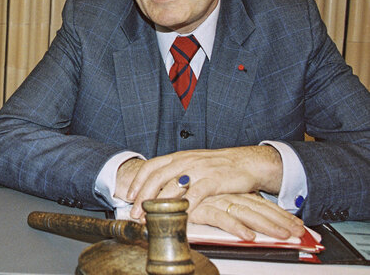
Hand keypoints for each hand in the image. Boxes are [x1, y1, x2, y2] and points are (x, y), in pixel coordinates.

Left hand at [121, 146, 282, 219]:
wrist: (246, 162)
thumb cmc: (218, 166)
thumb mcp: (193, 163)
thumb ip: (176, 171)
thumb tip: (157, 185)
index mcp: (179, 156)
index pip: (151, 166)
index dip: (138, 181)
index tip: (129, 195)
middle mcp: (185, 161)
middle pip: (157, 178)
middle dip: (143, 197)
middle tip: (135, 212)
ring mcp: (198, 170)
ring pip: (172, 187)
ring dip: (159, 205)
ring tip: (150, 218)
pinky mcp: (213, 181)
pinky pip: (195, 195)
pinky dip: (185, 207)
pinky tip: (178, 217)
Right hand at [190, 193, 304, 240]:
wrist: (163, 185)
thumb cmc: (187, 194)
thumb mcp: (213, 200)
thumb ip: (229, 208)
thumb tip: (249, 221)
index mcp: (230, 193)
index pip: (260, 204)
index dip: (280, 215)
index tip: (297, 225)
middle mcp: (225, 195)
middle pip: (258, 209)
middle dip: (280, 221)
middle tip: (298, 233)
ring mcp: (214, 201)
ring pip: (245, 213)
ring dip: (265, 225)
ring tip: (282, 235)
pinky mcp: (200, 209)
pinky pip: (221, 219)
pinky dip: (235, 227)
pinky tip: (248, 236)